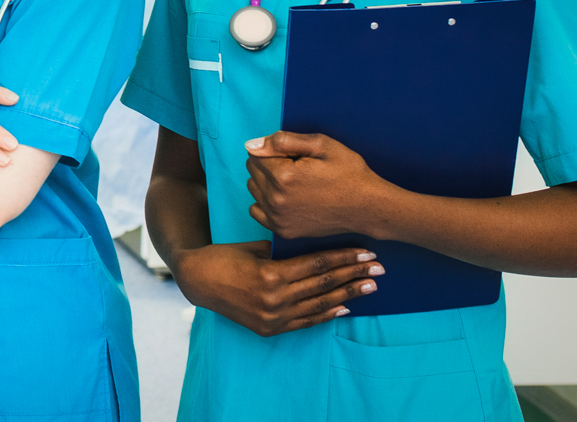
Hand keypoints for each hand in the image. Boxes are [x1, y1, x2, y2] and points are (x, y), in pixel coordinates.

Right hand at [174, 241, 382, 336]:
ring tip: (370, 287)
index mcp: (271, 274)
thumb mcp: (254, 248)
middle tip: (380, 269)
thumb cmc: (224, 257)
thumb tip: (312, 248)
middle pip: (324, 284)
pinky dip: (326, 314)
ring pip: (319, 304)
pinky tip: (345, 308)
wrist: (197, 282)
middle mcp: (275, 298)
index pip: (317, 264)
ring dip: (348, 294)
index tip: (366, 253)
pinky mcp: (269, 328)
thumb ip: (283, 251)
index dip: (344, 258)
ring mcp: (273, 316)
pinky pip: (305, 322)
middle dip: (354, 275)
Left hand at [246, 132, 400, 238]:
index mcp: (283, 176)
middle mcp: (275, 199)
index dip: (275, 151)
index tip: (296, 156)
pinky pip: (257, 210)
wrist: (368, 207)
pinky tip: (287, 198)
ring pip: (254, 189)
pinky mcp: (282, 230)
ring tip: (295, 183)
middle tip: (298, 168)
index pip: (255, 153)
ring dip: (267, 183)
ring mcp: (278, 218)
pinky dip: (266, 202)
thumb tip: (251, 145)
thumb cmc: (349, 173)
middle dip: (269, 165)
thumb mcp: (322, 145)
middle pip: (252, 171)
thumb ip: (283, 141)